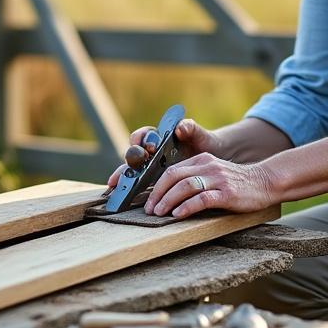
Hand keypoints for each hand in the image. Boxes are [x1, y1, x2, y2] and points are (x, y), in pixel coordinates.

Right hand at [105, 119, 221, 188]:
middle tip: (125, 172)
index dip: (141, 140)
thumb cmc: (203, 141)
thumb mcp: (198, 134)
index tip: (150, 148)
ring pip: (132, 172)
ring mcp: (152, 168)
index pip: (142, 136)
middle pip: (132, 156)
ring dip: (123, 179)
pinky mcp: (157, 181)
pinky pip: (141, 186)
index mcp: (158, 138)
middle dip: (127, 164)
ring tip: (115, 188)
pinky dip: (133, 192)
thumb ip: (190, 128)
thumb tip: (179, 128)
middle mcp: (151, 153)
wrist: (212, 156)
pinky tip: (125, 199)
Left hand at [142, 153, 277, 218]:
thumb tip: (169, 195)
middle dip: (157, 194)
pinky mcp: (227, 193)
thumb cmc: (237, 182)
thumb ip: (195, 177)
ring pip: (185, 186)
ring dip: (168, 200)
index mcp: (202, 160)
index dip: (155, 186)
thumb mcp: (214, 173)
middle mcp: (208, 166)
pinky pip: (202, 199)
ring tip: (160, 213)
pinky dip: (187, 207)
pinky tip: (178, 215)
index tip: (147, 201)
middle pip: (174, 176)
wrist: (266, 182)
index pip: (171, 170)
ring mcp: (218, 179)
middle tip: (149, 210)